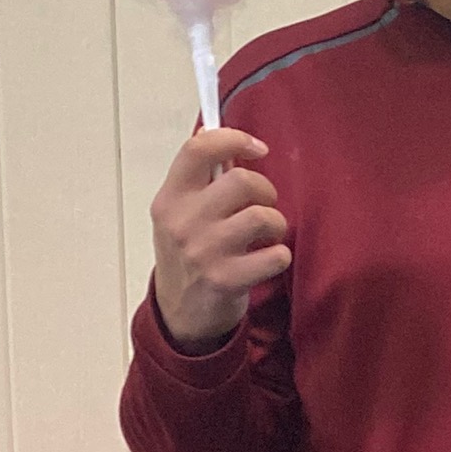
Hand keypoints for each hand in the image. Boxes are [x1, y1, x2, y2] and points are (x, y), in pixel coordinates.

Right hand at [150, 128, 290, 350]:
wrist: (180, 313)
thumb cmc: (188, 255)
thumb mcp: (180, 213)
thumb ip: (201, 179)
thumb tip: (227, 138)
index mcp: (171, 198)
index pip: (198, 149)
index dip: (234, 138)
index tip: (257, 148)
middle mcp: (184, 222)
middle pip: (242, 181)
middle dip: (265, 190)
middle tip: (262, 206)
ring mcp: (204, 252)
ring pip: (263, 216)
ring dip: (275, 224)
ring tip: (266, 235)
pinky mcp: (226, 279)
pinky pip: (276, 255)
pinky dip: (279, 256)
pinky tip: (267, 259)